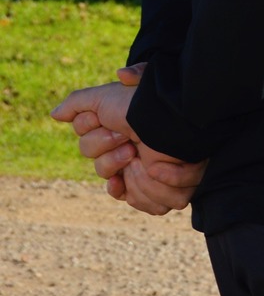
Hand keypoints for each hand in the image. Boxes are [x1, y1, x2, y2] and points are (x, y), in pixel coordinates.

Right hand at [51, 65, 207, 215]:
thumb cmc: (143, 105)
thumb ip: (79, 102)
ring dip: (119, 167)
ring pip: (113, 183)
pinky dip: (132, 192)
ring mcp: (140, 170)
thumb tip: (55, 114)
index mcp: (116, 131)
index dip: (95, 134)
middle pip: (99, 165)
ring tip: (137, 154)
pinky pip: (134, 199)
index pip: (88, 143)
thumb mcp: (108, 95)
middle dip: (108, 150)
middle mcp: (126, 151)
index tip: (109, 122)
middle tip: (129, 140)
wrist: (176, 120)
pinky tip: (128, 181)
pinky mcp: (153, 187)